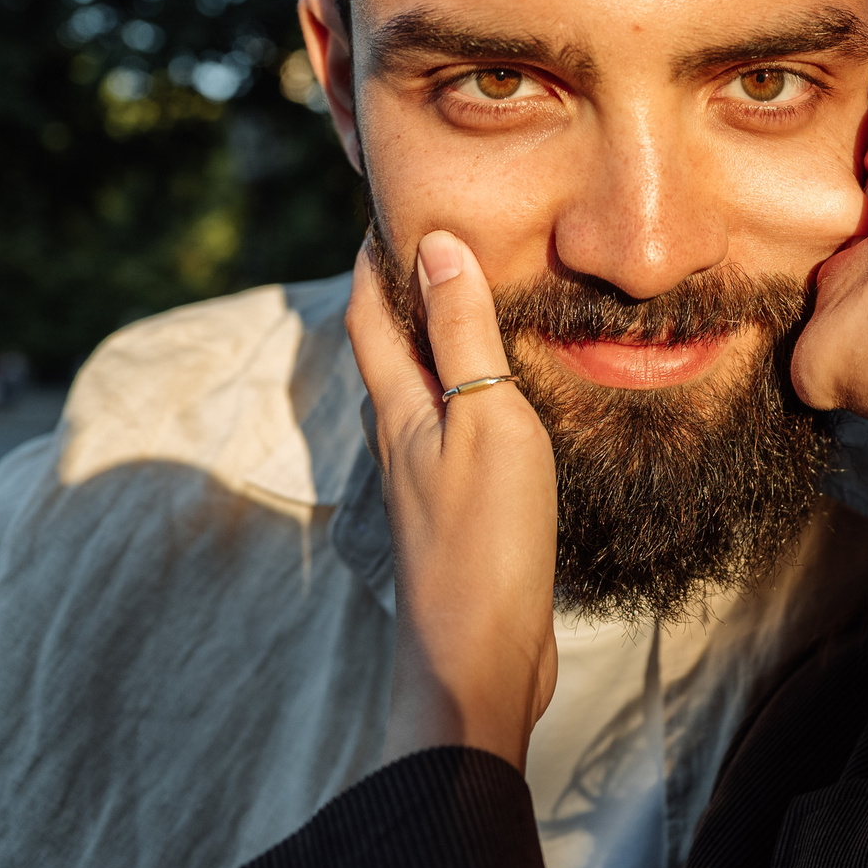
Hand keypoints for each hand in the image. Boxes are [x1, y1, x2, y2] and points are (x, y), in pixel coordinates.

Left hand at [347, 232, 559, 770]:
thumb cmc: (485, 541)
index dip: (376, 257)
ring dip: (431, 345)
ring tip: (467, 306)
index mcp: (399, 410)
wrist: (478, 663)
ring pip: (417, 394)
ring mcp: (426, 485)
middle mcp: (401, 442)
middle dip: (400, 293)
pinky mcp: (457, 519)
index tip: (390, 204)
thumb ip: (463, 336)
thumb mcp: (485, 419)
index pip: (373, 313)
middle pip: (387, 351)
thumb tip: (435, 244)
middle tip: (431, 240)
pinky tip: (494, 403)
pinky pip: (452, 434)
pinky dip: (464, 396)